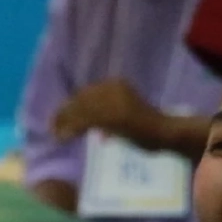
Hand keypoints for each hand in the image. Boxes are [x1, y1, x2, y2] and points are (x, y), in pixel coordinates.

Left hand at [52, 78, 166, 149]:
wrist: (167, 133)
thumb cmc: (151, 130)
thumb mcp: (126, 120)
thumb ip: (110, 123)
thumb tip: (100, 135)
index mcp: (116, 84)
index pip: (86, 93)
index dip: (70, 106)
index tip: (59, 118)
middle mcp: (112, 87)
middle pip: (80, 99)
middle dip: (65, 114)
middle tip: (53, 128)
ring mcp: (112, 100)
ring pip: (80, 109)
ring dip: (65, 122)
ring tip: (56, 135)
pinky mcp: (112, 114)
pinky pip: (85, 120)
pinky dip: (71, 129)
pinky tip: (64, 137)